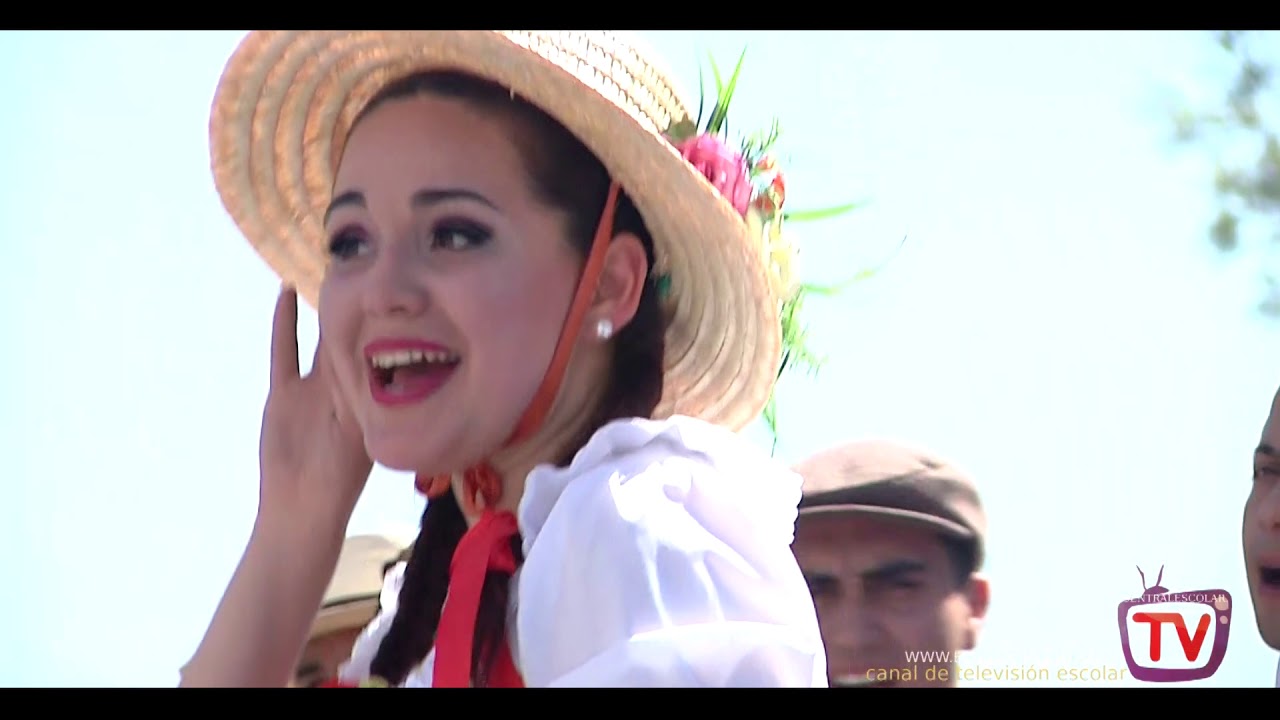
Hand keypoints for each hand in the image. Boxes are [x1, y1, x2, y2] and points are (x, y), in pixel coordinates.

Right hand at [257, 285, 372, 524]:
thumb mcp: (363, 431)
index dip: (393, 322)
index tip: (404, 286)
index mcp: (371, 398)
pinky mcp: (284, 393)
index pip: (384, 352)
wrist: (301, 506)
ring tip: (332, 267)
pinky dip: (284, 322)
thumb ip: (369, 399)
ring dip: (325, 307)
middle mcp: (345, 389)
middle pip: (355, 338)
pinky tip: (287, 289)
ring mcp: (314, 389)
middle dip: (363, 307)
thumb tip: (392, 365)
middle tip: (370, 262)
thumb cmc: (340, 481)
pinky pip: (285, 350)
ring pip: (321, 339)